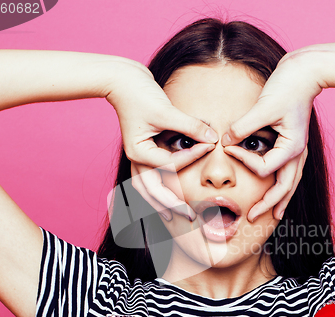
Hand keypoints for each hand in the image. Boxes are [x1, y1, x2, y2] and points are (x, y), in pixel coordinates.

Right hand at [106, 63, 217, 219]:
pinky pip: (148, 179)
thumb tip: (213, 139)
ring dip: (160, 205)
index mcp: (139, 151)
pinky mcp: (142, 153)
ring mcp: (137, 158)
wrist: (121, 81)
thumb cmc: (139, 93)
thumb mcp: (165, 109)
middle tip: (191, 217)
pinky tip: (167, 200)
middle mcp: (136, 159)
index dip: (191, 157)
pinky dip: (157, 191)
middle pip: (152, 191)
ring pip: (146, 190)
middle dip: (171, 205)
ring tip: (175, 218)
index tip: (209, 148)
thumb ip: (190, 126)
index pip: (169, 164)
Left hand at [221, 51, 321, 220]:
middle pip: (284, 188)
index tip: (228, 148)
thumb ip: (243, 127)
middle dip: (268, 204)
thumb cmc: (288, 87)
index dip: (244, 161)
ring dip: (280, 199)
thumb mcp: (263, 108)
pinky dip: (282, 184)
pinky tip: (276, 190)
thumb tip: (226, 142)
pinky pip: (288, 171)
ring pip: (290, 183)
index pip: (264, 168)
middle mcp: (297, 153)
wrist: (306, 72)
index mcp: (292, 148)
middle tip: (251, 218)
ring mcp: (297, 150)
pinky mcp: (293, 144)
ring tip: (273, 215)